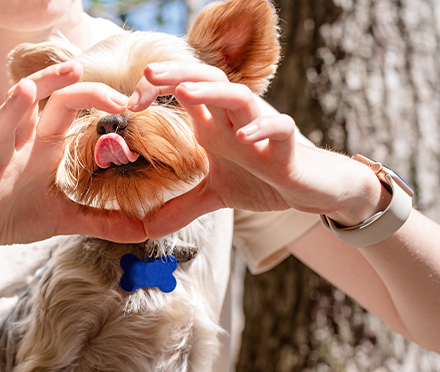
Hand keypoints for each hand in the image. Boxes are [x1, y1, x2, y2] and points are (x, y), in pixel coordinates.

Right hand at [0, 62, 146, 268]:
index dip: (91, 96)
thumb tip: (143, 229)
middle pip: (31, 105)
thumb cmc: (17, 216)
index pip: (65, 107)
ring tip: (24, 89)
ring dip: (11, 110)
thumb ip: (103, 220)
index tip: (124, 101)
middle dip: (51, 82)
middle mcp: (18, 149)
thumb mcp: (66, 218)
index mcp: (42, 148)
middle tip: (77, 67)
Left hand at [129, 61, 383, 237]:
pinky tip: (244, 138)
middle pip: (208, 78)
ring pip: (240, 96)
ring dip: (214, 91)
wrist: (310, 190)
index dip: (157, 88)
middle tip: (148, 75)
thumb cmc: (263, 180)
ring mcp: (261, 130)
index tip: (129, 103)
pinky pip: (280, 128)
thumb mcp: (214, 195)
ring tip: (186, 92)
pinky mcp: (287, 149)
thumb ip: (181, 208)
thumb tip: (146, 229)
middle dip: (179, 72)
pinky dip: (264, 128)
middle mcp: (234, 120)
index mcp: (214, 124)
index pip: (184, 90)